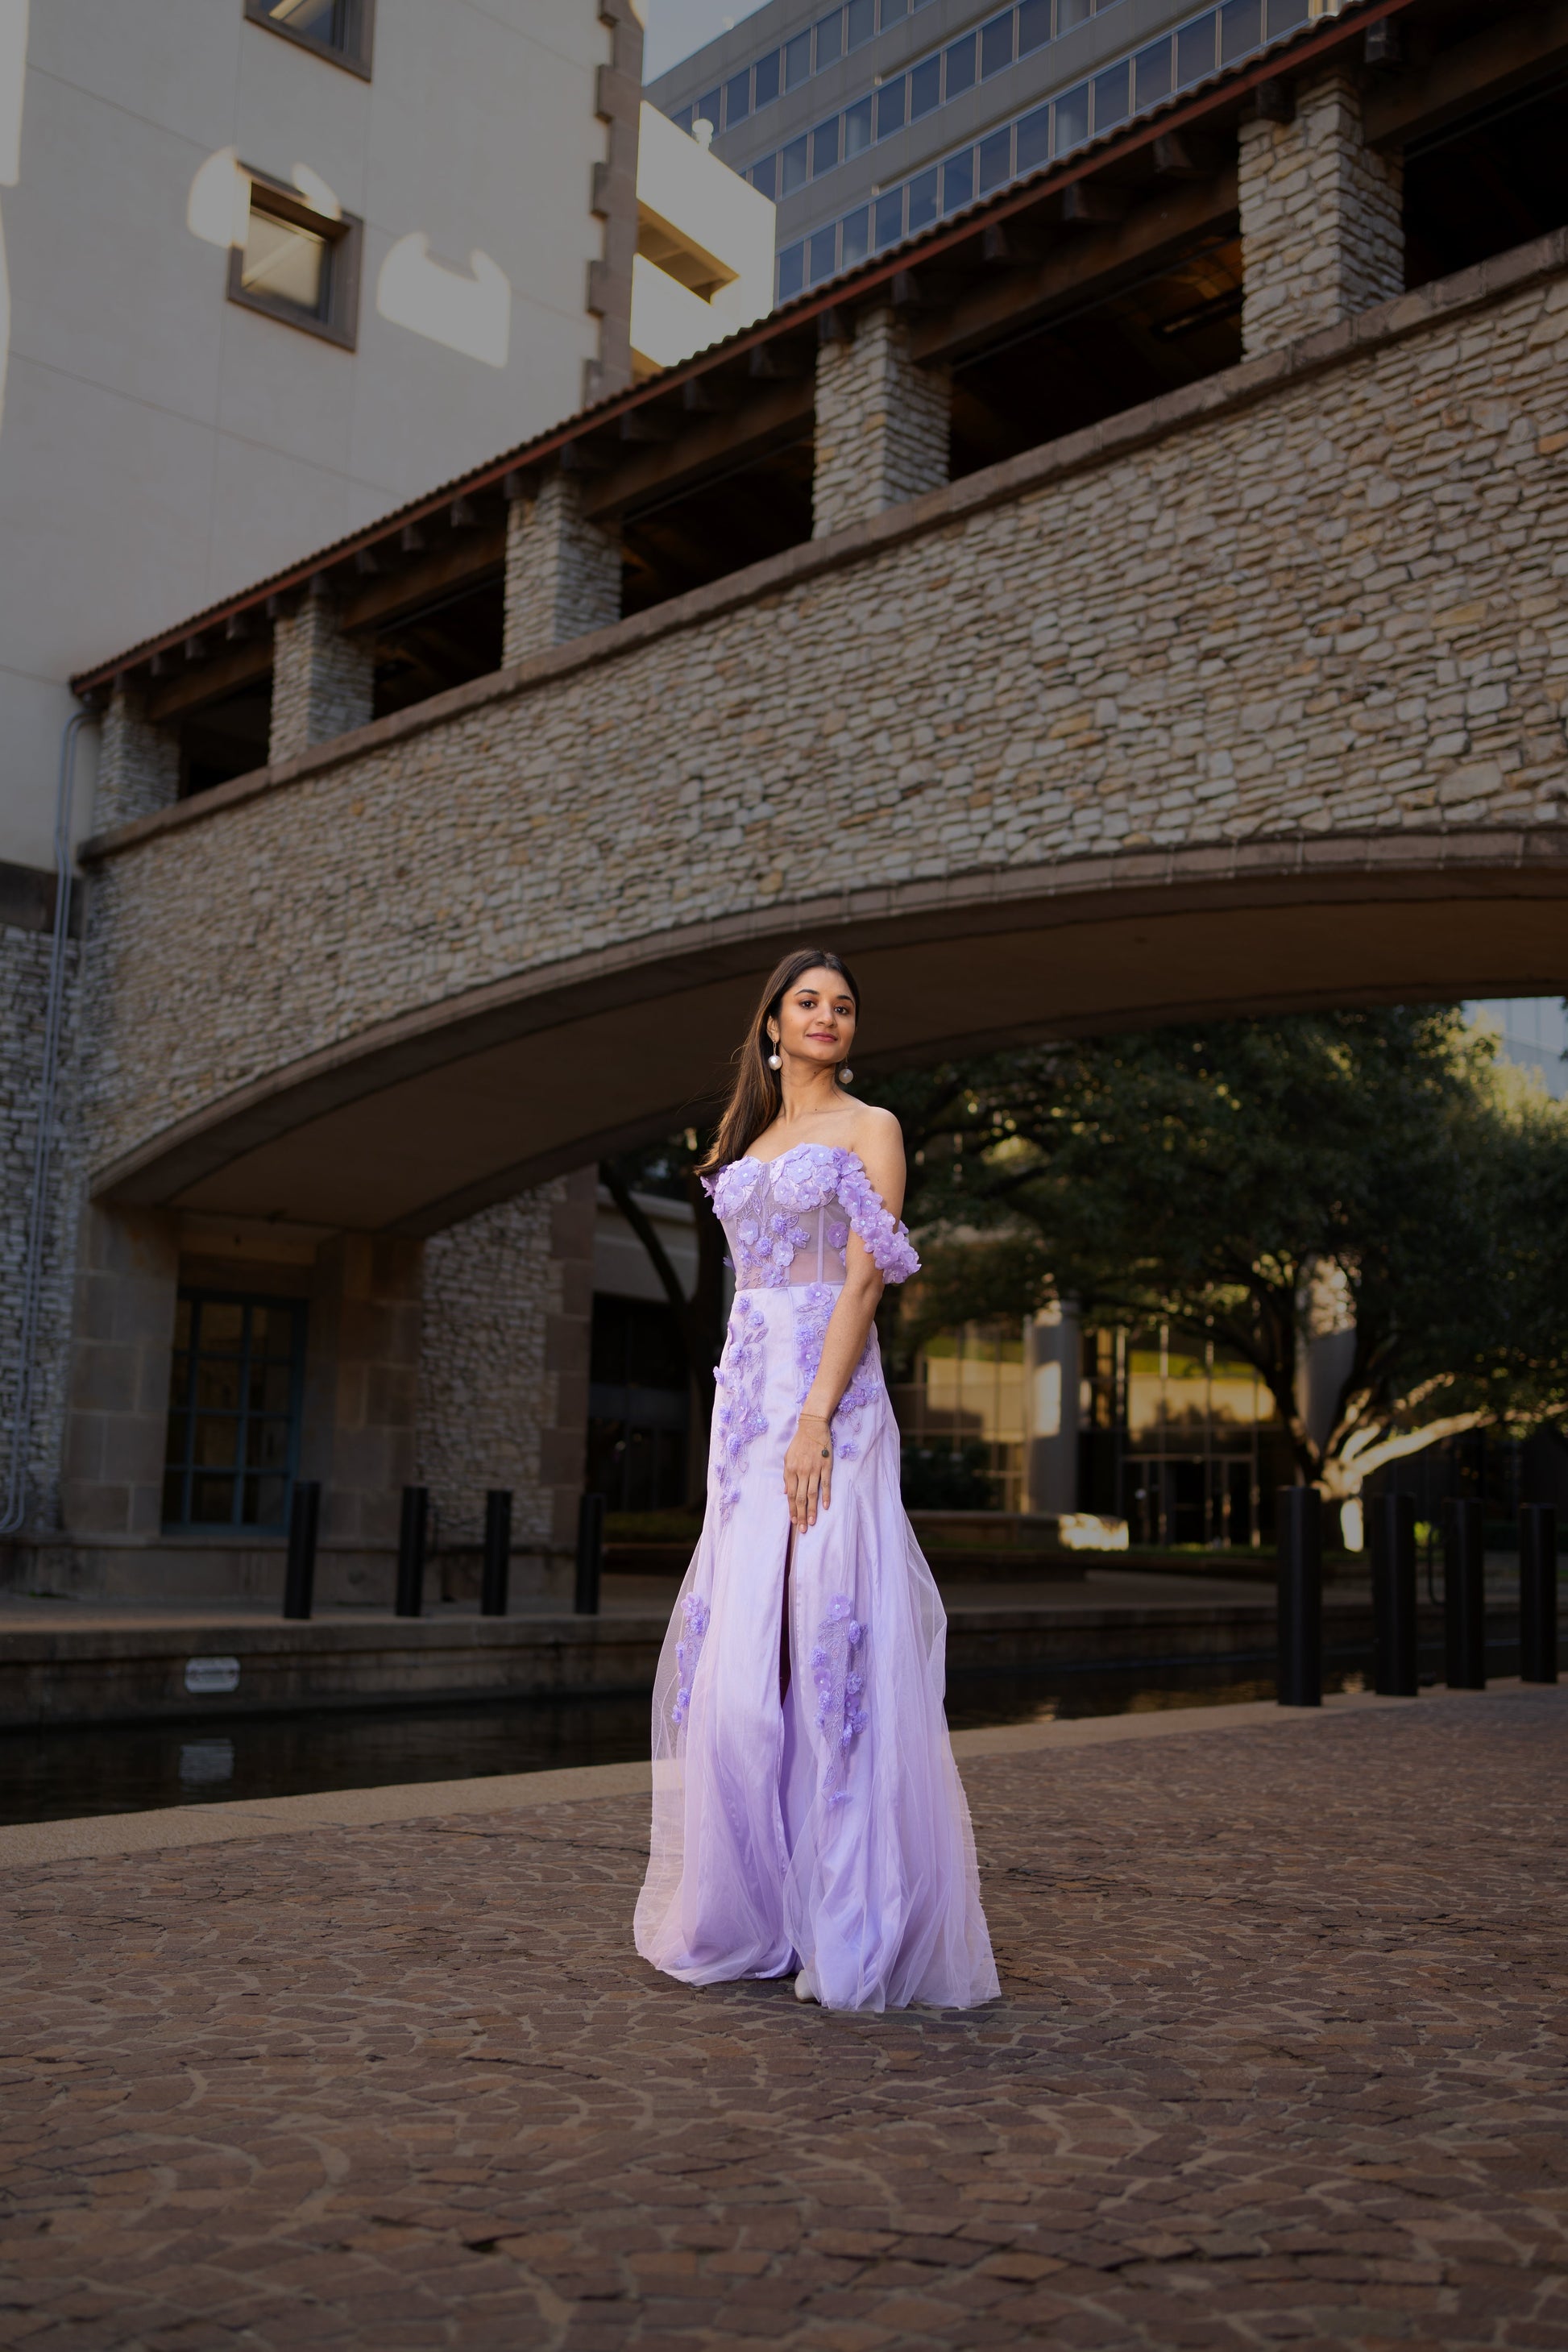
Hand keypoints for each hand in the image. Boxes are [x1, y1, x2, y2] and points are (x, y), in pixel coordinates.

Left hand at [784, 1412, 832, 1532]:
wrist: (812, 1426)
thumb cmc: (799, 1443)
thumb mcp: (787, 1458)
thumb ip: (786, 1476)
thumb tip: (785, 1492)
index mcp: (790, 1470)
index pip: (790, 1494)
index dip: (792, 1509)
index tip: (794, 1521)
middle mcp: (801, 1471)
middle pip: (800, 1497)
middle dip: (801, 1515)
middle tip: (803, 1529)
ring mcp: (814, 1469)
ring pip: (812, 1493)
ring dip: (812, 1509)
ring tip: (812, 1522)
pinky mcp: (826, 1465)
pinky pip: (825, 1484)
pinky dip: (825, 1496)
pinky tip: (825, 1506)